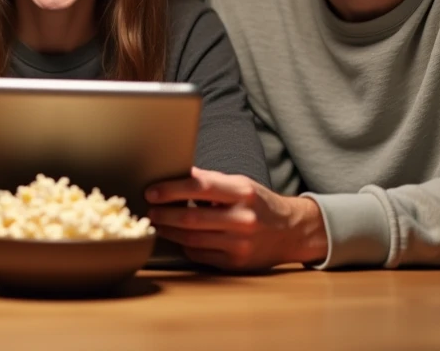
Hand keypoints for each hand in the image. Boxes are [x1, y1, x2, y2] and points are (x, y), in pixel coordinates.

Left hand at [145, 168, 326, 270]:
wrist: (290, 231)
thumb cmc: (259, 203)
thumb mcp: (240, 184)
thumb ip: (210, 181)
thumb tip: (175, 174)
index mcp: (242, 193)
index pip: (200, 187)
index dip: (171, 189)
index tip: (152, 191)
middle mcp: (242, 219)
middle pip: (191, 219)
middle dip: (164, 214)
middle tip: (149, 210)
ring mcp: (239, 244)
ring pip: (191, 239)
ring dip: (169, 231)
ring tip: (158, 223)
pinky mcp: (235, 263)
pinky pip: (199, 254)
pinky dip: (185, 245)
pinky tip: (179, 237)